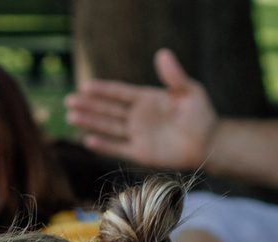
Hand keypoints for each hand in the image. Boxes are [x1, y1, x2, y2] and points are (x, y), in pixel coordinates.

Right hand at [63, 48, 216, 168]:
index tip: (84, 86)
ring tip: (71, 117)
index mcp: (146, 99)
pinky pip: (119, 148)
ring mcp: (138, 134)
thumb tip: (162, 53)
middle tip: (68, 101)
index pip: (119, 93)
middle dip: (89, 106)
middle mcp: (138, 116)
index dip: (102, 90)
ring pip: (109, 127)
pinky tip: (88, 140)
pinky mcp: (141, 153)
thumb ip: (174, 76)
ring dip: (90, 122)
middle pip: (108, 109)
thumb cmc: (200, 114)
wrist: (208, 143)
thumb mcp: (189, 91)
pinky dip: (105, 145)